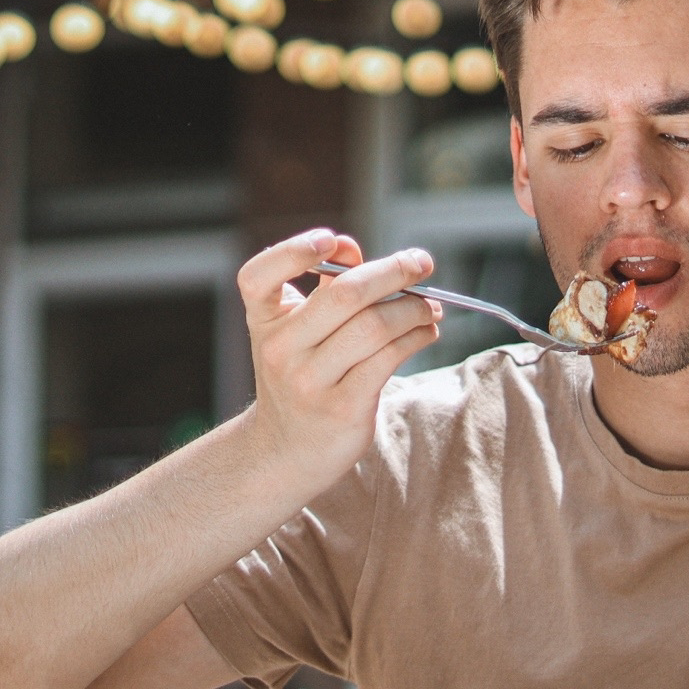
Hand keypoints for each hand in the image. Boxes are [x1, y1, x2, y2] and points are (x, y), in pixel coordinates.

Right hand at [236, 229, 440, 491]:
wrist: (287, 449)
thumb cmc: (300, 376)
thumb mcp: (294, 331)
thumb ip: (320, 289)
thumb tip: (351, 250)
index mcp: (265, 321)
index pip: (259, 276)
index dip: (293, 251)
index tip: (332, 240)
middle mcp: (280, 350)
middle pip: (344, 294)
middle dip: (393, 271)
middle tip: (422, 263)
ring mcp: (309, 382)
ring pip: (374, 326)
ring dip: (414, 309)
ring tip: (430, 307)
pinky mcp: (342, 407)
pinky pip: (389, 359)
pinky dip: (416, 337)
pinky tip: (426, 332)